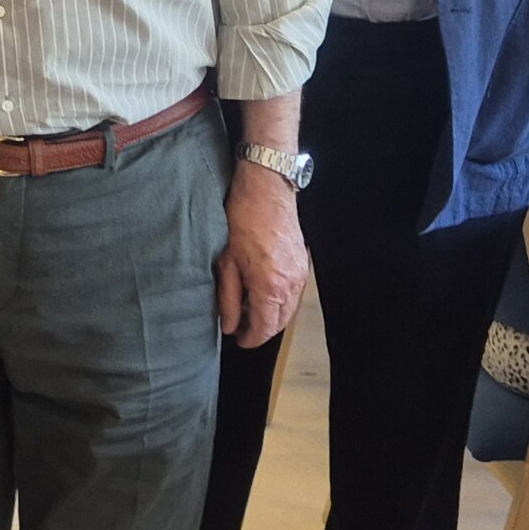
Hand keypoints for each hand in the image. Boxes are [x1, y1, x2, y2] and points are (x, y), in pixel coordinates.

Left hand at [216, 160, 308, 346]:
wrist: (267, 188)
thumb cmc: (242, 220)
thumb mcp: (226, 262)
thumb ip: (228, 298)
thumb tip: (230, 325)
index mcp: (270, 288)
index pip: (265, 328)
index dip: (251, 339)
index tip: (238, 341)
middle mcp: (291, 285)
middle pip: (280, 322)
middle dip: (262, 329)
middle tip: (241, 328)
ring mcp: (301, 274)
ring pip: (289, 309)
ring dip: (271, 315)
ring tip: (248, 310)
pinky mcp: (303, 263)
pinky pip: (293, 292)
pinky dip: (280, 300)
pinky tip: (262, 292)